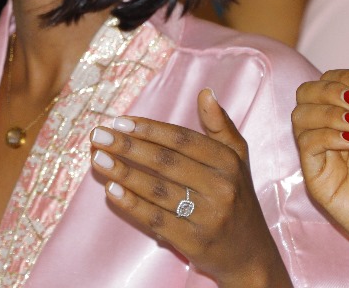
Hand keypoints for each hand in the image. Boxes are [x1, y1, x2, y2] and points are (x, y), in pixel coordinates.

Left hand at [90, 89, 289, 287]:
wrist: (250, 255)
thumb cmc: (237, 199)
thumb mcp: (237, 160)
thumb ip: (220, 126)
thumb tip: (206, 93)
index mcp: (228, 162)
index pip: (181, 139)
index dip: (148, 129)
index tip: (119, 121)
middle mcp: (221, 187)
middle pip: (165, 162)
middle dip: (127, 146)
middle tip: (98, 135)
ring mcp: (208, 216)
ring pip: (157, 189)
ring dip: (123, 172)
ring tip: (98, 158)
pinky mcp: (194, 242)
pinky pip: (157, 218)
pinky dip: (132, 203)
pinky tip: (111, 190)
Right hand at [293, 67, 348, 283]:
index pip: (329, 83)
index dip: (341, 76)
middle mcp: (336, 133)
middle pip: (306, 94)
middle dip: (328, 88)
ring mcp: (325, 155)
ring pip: (300, 115)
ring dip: (327, 111)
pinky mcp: (318, 177)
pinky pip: (307, 144)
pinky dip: (326, 135)